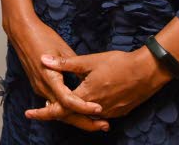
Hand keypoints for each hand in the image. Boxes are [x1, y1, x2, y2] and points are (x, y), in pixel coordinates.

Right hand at [6, 15, 107, 132]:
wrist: (21, 32)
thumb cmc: (41, 36)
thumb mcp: (63, 48)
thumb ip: (74, 67)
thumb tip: (88, 79)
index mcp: (49, 77)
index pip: (68, 100)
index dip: (84, 107)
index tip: (99, 109)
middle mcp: (43, 87)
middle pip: (64, 112)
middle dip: (84, 122)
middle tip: (104, 125)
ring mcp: (39, 88)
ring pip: (59, 110)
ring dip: (77, 118)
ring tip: (97, 122)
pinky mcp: (39, 86)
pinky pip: (54, 103)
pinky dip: (68, 110)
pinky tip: (80, 112)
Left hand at [30, 49, 169, 120]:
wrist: (148, 71)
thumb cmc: (120, 63)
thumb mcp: (90, 61)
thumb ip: (65, 63)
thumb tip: (44, 59)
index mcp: (86, 95)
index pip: (60, 109)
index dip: (44, 112)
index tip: (30, 113)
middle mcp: (97, 108)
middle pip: (71, 116)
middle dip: (54, 114)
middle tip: (39, 111)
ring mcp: (110, 112)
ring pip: (85, 118)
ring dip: (71, 114)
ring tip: (57, 107)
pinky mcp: (119, 111)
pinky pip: (98, 116)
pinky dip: (86, 113)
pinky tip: (82, 106)